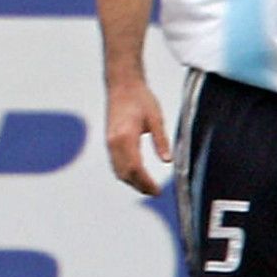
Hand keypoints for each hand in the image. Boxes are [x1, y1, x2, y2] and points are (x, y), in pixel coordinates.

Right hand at [105, 78, 168, 195]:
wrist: (122, 85)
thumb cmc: (140, 98)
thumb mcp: (156, 118)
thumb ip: (161, 140)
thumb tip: (167, 161)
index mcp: (126, 136)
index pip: (135, 168)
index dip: (146, 182)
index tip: (157, 190)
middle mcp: (114, 142)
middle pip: (124, 173)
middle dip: (139, 186)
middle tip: (155, 192)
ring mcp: (109, 142)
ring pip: (118, 170)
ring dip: (131, 181)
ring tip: (147, 186)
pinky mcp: (109, 140)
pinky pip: (115, 163)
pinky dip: (125, 173)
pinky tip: (136, 174)